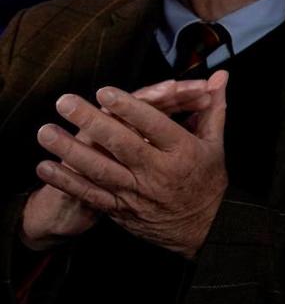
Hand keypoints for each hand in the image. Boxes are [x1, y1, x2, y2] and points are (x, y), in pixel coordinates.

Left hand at [32, 70, 228, 257]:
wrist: (203, 227)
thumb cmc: (207, 179)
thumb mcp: (215, 143)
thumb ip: (213, 107)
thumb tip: (221, 76)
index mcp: (182, 151)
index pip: (154, 125)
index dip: (129, 108)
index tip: (105, 92)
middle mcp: (158, 171)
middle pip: (122, 144)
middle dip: (92, 122)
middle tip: (65, 103)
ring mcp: (136, 192)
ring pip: (100, 170)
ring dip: (70, 151)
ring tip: (46, 132)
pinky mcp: (121, 209)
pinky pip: (90, 194)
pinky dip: (67, 182)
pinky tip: (45, 167)